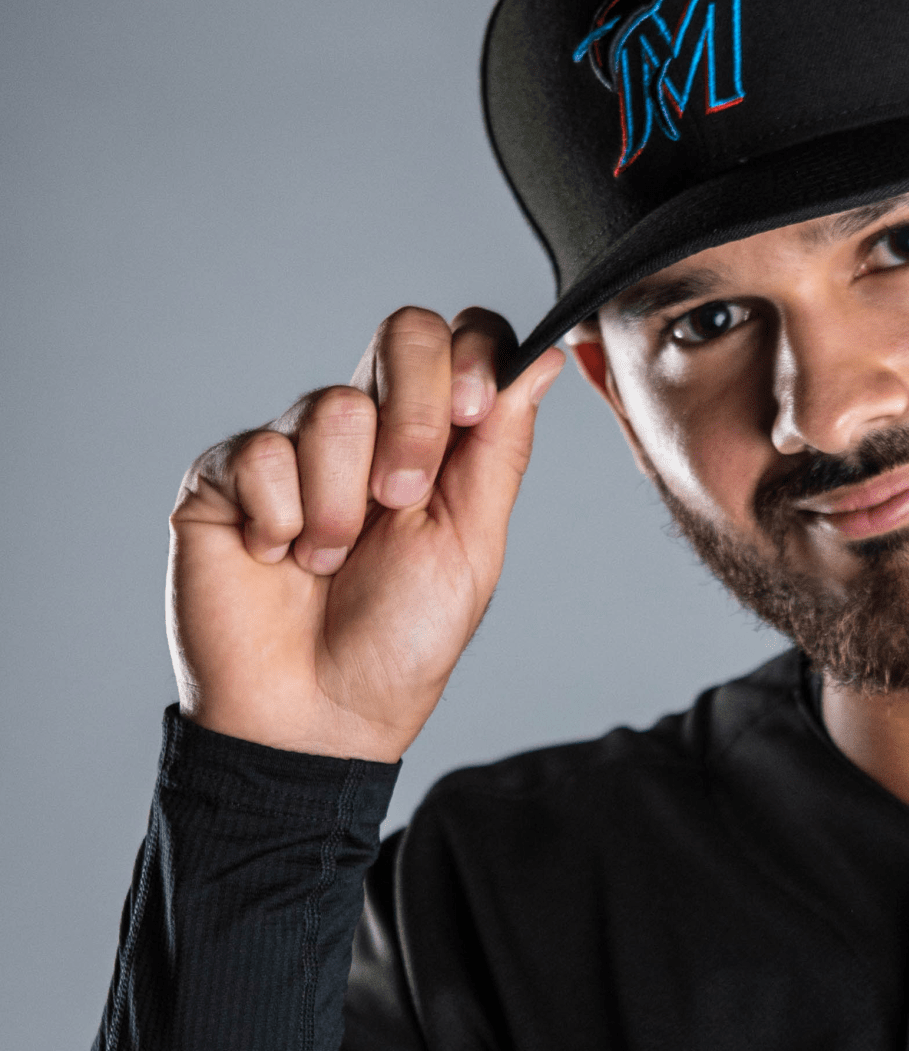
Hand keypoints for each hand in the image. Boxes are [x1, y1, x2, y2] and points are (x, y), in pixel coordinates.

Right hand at [168, 307, 563, 761]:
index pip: (459, 341)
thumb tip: (542, 357)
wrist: (317, 716)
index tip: (473, 409)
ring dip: (343, 505)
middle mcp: (365, 431)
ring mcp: (292, 447)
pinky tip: (277, 560)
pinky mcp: (225, 474)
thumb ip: (500, 448)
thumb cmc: (398, 645)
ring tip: (328, 563)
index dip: (470, 356)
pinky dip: (281, 520)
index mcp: (434, 443)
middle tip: (400, 503)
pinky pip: (261, 454)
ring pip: (332, 407)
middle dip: (416, 417)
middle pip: (404, 334)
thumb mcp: (472, 546)